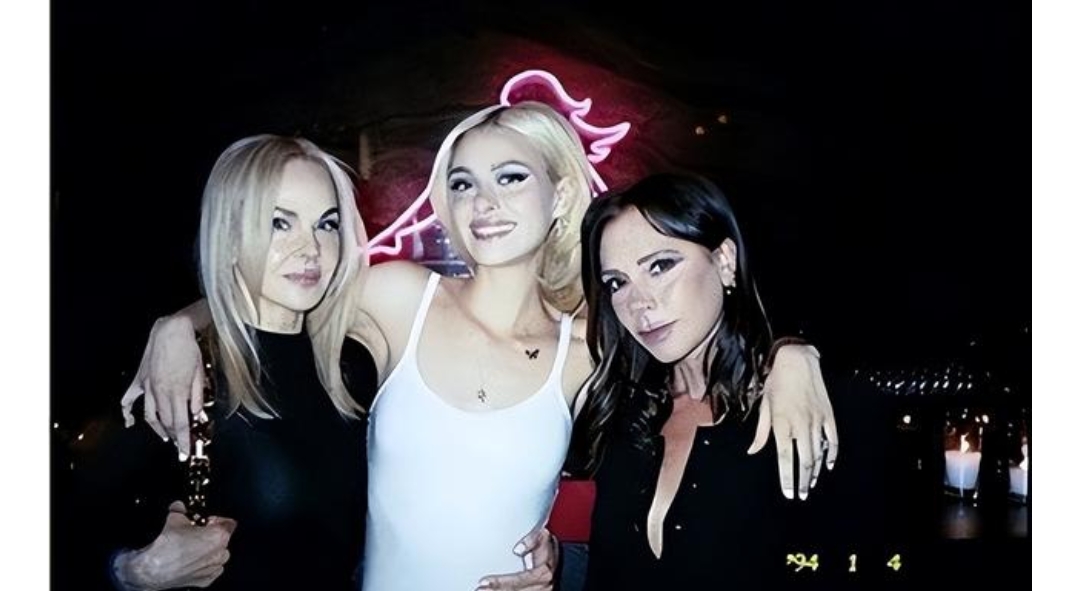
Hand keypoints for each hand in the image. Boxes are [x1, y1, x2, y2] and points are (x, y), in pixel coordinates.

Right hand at [112, 501, 235, 590]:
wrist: (154, 568)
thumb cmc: (167, 546)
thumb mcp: (174, 519)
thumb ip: (180, 510)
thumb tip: (178, 506)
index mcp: (218, 536)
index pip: (228, 523)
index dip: (217, 521)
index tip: (208, 521)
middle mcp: (220, 553)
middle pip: (223, 540)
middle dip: (212, 536)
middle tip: (197, 534)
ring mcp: (213, 568)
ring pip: (218, 556)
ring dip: (209, 551)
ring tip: (193, 548)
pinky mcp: (205, 581)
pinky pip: (211, 571)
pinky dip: (204, 566)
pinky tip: (191, 562)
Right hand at [120, 315, 206, 458]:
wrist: (171, 330)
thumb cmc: (189, 350)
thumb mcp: (200, 373)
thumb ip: (197, 397)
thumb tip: (197, 415)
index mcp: (177, 392)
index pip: (181, 423)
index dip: (183, 440)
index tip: (185, 453)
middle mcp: (160, 392)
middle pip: (167, 422)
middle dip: (174, 436)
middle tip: (179, 445)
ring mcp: (147, 387)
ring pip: (150, 416)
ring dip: (158, 429)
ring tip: (166, 437)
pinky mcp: (140, 380)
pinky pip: (129, 400)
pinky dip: (128, 412)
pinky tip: (130, 422)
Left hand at [476, 527, 557, 590]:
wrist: (557, 561)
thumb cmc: (546, 548)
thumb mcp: (543, 538)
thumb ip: (532, 540)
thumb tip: (518, 549)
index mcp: (543, 572)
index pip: (519, 579)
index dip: (500, 582)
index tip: (483, 582)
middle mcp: (541, 587)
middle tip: (478, 590)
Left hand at [748, 344, 837, 500]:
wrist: (797, 361)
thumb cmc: (776, 383)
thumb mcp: (764, 406)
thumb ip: (761, 432)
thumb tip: (753, 451)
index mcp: (781, 424)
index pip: (785, 459)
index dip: (787, 479)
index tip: (789, 493)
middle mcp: (800, 425)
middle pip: (803, 461)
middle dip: (802, 481)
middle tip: (801, 494)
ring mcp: (816, 421)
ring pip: (818, 453)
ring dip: (814, 471)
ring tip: (811, 483)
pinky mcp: (828, 415)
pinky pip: (832, 440)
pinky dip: (831, 454)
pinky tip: (827, 464)